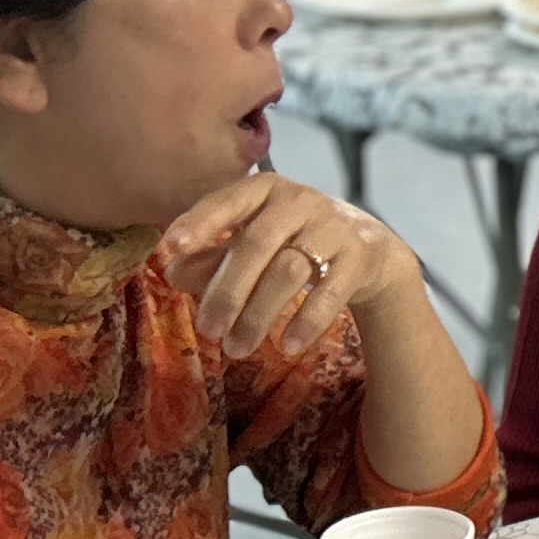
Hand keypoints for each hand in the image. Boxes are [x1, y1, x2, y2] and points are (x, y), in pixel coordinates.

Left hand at [156, 172, 424, 360]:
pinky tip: (287, 346)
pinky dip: (306, 321)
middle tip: (206, 330)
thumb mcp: (251, 242)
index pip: (228, 200)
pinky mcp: (360, 255)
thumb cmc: (292, 241)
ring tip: (236, 348)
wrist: (365, 246)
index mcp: (265, 189)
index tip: (172, 246)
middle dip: (227, 291)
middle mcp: (300, 200)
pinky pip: (330, 292)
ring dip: (258, 315)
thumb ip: (211, 256)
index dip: (201, 222)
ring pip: (288, 271)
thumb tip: (172, 272)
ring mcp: (333, 226)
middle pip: (255, 244)